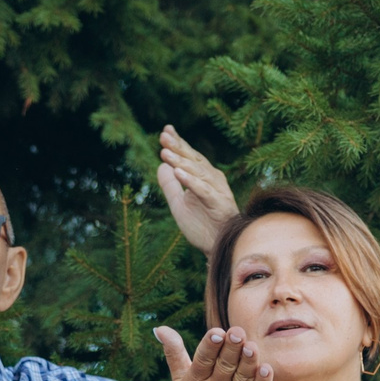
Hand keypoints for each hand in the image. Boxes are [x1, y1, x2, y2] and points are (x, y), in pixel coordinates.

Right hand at [156, 324, 269, 380]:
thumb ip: (174, 353)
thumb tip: (160, 328)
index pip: (203, 360)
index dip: (210, 346)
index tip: (217, 332)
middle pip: (225, 366)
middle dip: (231, 349)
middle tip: (237, 332)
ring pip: (242, 379)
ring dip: (248, 363)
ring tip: (251, 347)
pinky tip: (266, 370)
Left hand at [158, 126, 239, 253]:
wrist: (219, 249)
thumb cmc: (202, 226)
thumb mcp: (179, 205)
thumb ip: (170, 186)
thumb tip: (160, 165)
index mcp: (205, 178)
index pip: (190, 157)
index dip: (178, 143)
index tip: (165, 131)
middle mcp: (214, 180)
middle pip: (194, 160)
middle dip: (178, 147)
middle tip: (163, 136)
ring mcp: (218, 192)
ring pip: (198, 173)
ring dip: (181, 162)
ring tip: (164, 153)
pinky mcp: (219, 205)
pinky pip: (204, 190)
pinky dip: (191, 181)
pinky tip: (178, 172)